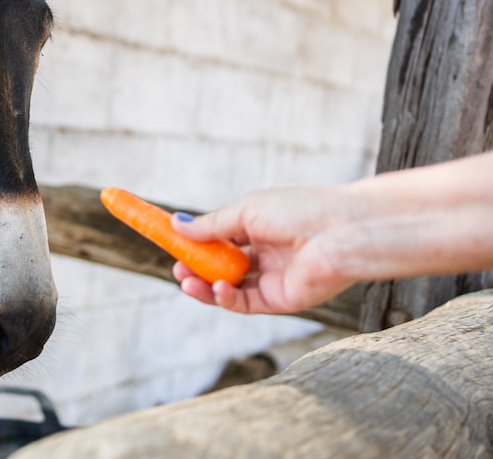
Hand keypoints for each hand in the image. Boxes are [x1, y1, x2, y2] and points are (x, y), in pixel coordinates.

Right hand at [170, 186, 358, 314]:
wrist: (342, 232)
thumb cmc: (300, 211)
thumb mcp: (247, 211)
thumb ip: (212, 224)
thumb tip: (177, 225)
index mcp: (260, 229)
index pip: (221, 241)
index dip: (196, 246)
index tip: (173, 246)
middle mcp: (267, 256)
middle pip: (222, 267)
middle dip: (196, 270)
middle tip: (177, 270)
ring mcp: (274, 279)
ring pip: (230, 288)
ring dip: (204, 287)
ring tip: (185, 280)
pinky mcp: (282, 300)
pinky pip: (246, 303)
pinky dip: (226, 298)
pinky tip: (216, 287)